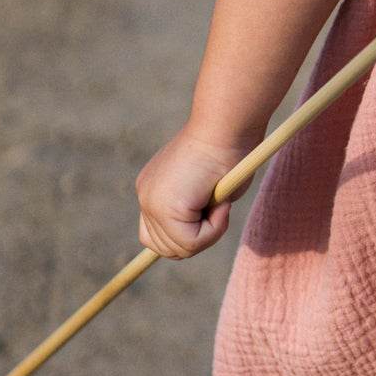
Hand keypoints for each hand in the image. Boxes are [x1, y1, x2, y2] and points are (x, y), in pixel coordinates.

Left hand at [136, 127, 240, 258]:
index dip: (187, 234)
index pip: (157, 235)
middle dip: (197, 238)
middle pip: (164, 248)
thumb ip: (197, 212)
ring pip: (180, 249)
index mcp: (153, 188)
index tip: (212, 210)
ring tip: (221, 202)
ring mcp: (151, 203)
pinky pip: (191, 242)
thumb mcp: (209, 188)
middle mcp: (146, 196)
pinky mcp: (165, 208)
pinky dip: (214, 230)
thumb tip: (197, 235)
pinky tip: (221, 202)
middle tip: (219, 208)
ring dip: (209, 233)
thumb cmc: (229, 149)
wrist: (227, 126)